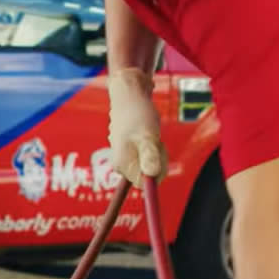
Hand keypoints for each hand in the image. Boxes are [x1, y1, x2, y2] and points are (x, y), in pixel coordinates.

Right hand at [107, 67, 164, 184]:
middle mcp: (120, 164)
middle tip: (155, 139)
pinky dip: (152, 146)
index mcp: (122, 164)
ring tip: (150, 133)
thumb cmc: (138, 114)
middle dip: (157, 159)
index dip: (156, 170)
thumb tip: (152, 175)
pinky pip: (147, 156)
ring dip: (156, 151)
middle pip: (148, 175)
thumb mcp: (148, 135)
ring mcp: (125, 157)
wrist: (129, 95)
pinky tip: (147, 133)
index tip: (158, 150)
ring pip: (150, 165)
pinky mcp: (130, 151)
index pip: (144, 183)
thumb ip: (150, 156)